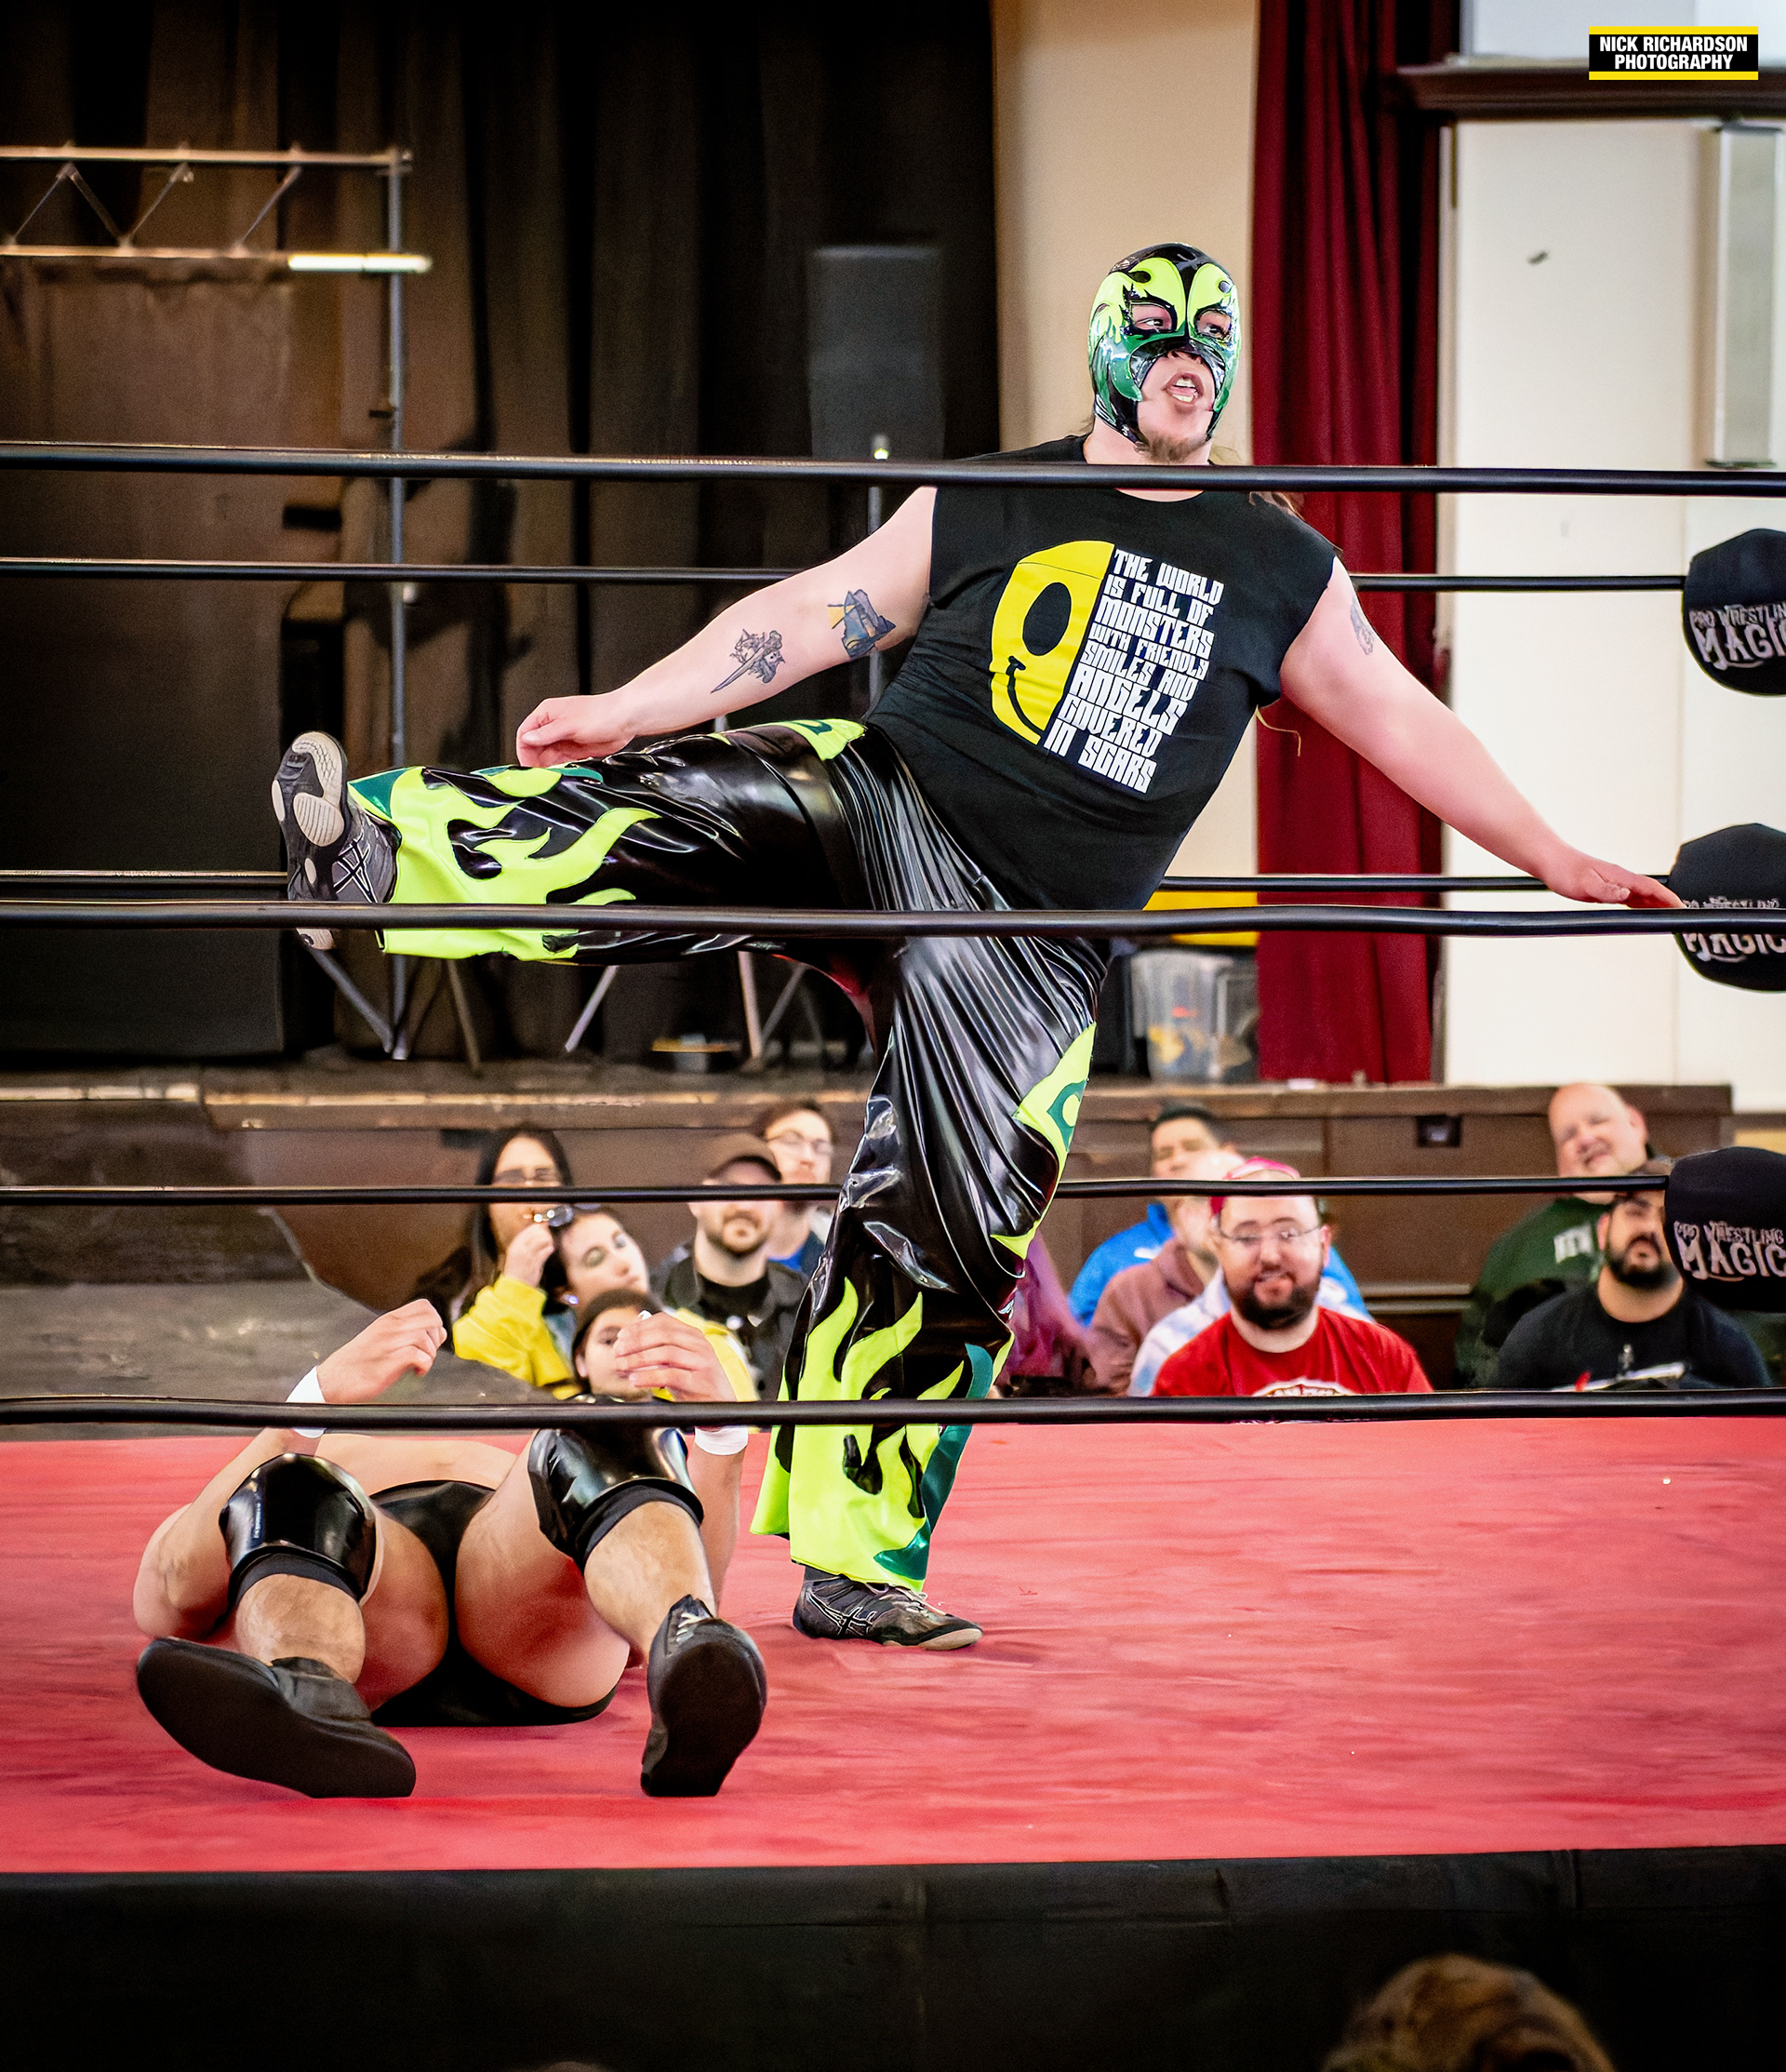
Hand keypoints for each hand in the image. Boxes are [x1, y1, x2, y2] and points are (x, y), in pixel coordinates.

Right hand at [315, 1299, 445, 1402]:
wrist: (332, 1380)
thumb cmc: (358, 1363)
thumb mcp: (382, 1339)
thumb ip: (406, 1332)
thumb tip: (439, 1332)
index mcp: (389, 1320)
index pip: (424, 1306)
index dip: (434, 1322)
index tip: (430, 1339)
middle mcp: (389, 1328)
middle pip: (431, 1319)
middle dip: (436, 1337)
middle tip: (427, 1352)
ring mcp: (388, 1344)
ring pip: (425, 1337)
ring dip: (430, 1353)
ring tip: (420, 1365)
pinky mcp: (387, 1363)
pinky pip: (417, 1355)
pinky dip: (424, 1365)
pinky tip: (416, 1372)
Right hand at [502, 1221, 556, 1287]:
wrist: (515, 1287)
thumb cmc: (518, 1269)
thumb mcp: (517, 1253)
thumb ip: (527, 1242)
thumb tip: (538, 1228)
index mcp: (514, 1246)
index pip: (527, 1230)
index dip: (537, 1227)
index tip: (543, 1227)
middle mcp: (520, 1250)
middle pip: (535, 1233)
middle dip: (544, 1233)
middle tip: (548, 1236)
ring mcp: (527, 1257)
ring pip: (541, 1240)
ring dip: (548, 1240)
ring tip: (549, 1244)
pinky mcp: (535, 1264)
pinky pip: (545, 1252)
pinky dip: (549, 1249)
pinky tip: (550, 1250)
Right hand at [515, 693, 637, 767]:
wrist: (625, 719)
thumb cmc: (602, 713)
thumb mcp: (569, 725)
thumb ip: (546, 734)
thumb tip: (527, 739)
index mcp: (548, 713)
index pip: (526, 732)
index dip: (523, 749)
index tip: (526, 764)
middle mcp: (554, 725)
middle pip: (535, 746)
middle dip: (534, 761)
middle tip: (536, 775)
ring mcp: (564, 737)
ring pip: (547, 755)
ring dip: (546, 766)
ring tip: (547, 776)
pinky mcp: (575, 748)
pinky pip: (560, 761)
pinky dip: (557, 768)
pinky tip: (558, 773)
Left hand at [611, 1313, 732, 1402]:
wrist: (721, 1406)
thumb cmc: (694, 1382)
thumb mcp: (677, 1361)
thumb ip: (657, 1350)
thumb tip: (626, 1343)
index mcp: (693, 1335)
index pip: (664, 1321)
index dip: (639, 1327)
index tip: (621, 1336)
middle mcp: (700, 1344)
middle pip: (663, 1335)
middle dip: (635, 1342)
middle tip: (617, 1351)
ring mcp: (702, 1362)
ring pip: (665, 1353)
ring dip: (638, 1359)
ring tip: (621, 1366)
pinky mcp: (700, 1381)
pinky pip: (671, 1375)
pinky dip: (649, 1377)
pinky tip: (635, 1380)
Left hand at [1542, 848, 1680, 908]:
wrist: (1549, 859)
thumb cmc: (1564, 870)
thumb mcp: (1585, 885)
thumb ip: (1607, 891)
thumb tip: (1626, 894)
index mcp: (1619, 875)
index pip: (1651, 887)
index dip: (1667, 898)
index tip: (1681, 906)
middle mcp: (1619, 877)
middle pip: (1650, 890)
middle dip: (1667, 901)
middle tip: (1680, 913)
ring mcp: (1613, 880)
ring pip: (1641, 893)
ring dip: (1655, 903)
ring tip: (1666, 913)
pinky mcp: (1604, 884)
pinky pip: (1628, 895)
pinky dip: (1639, 902)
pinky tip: (1640, 908)